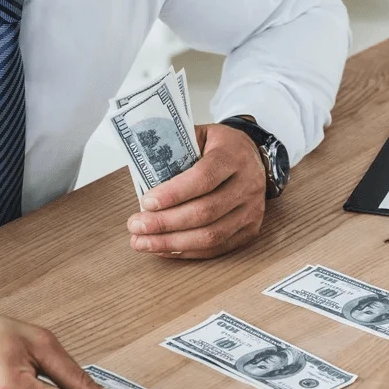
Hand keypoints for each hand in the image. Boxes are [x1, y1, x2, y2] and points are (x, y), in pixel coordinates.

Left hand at [127, 123, 266, 259]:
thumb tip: (142, 178)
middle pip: (205, 211)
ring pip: (211, 235)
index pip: (204, 178)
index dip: (173, 194)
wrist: (252, 156)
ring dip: (172, 243)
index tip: (145, 202)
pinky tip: (163, 249)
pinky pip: (216, 248)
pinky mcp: (249, 230)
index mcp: (232, 156)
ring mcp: (251, 210)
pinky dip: (186, 252)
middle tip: (136, 225)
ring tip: (142, 242)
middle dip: (166, 223)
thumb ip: (175, 152)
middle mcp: (247, 185)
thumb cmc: (219, 147)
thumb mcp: (198, 136)